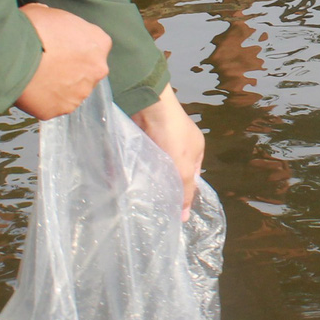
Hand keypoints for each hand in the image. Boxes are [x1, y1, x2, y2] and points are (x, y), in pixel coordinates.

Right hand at [15, 4, 109, 118]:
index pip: (94, 45)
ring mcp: (81, 92)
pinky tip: (31, 89)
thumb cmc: (32, 28)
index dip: (75, 45)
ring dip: (59, 86)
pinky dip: (45, 99)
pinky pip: (55, 105)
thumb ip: (58, 22)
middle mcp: (97, 69)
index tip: (60, 45)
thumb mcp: (47, 12)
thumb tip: (50, 24)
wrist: (12, 55)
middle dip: (71, 68)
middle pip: (87, 70)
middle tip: (48, 62)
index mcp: (99, 42)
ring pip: (73, 90)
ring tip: (36, 77)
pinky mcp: (62, 109)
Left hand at [131, 85, 204, 216]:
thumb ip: (184, 191)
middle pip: (170, 172)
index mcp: (195, 150)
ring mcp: (158, 138)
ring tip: (133, 197)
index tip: (168, 210)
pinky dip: (131, 167)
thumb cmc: (171, 134)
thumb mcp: (183, 166)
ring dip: (144, 177)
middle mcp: (178, 144)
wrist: (148, 102)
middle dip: (160, 186)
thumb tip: (184, 218)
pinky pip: (137, 157)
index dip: (181, 194)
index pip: (191, 179)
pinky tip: (123, 180)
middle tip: (148, 206)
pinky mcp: (141, 135)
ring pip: (152, 165)